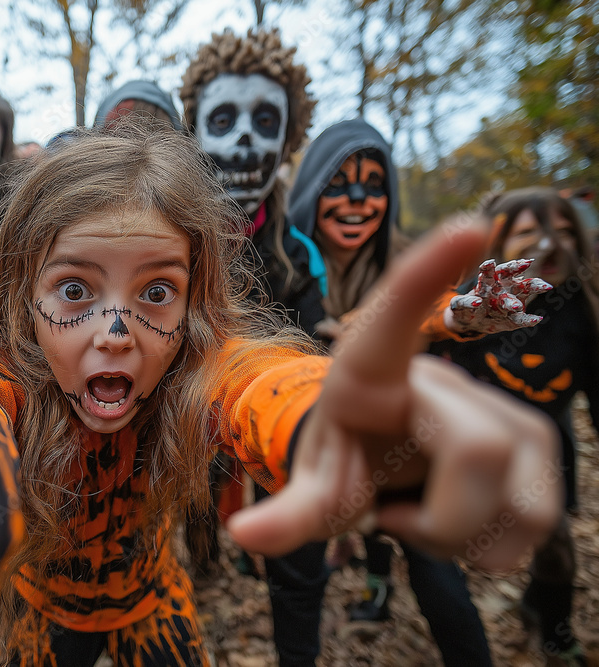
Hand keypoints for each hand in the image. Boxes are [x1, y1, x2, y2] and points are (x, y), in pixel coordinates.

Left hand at [228, 225, 560, 570]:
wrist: (383, 475)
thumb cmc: (343, 467)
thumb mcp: (315, 496)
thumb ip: (286, 515)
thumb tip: (241, 534)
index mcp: (369, 375)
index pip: (392, 318)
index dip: (427, 275)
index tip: (467, 227)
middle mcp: (438, 378)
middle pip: (478, 449)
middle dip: (437, 515)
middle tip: (394, 509)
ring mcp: (498, 410)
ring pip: (517, 502)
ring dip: (460, 537)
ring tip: (419, 512)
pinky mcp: (538, 443)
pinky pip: (535, 526)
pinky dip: (488, 547)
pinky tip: (455, 520)